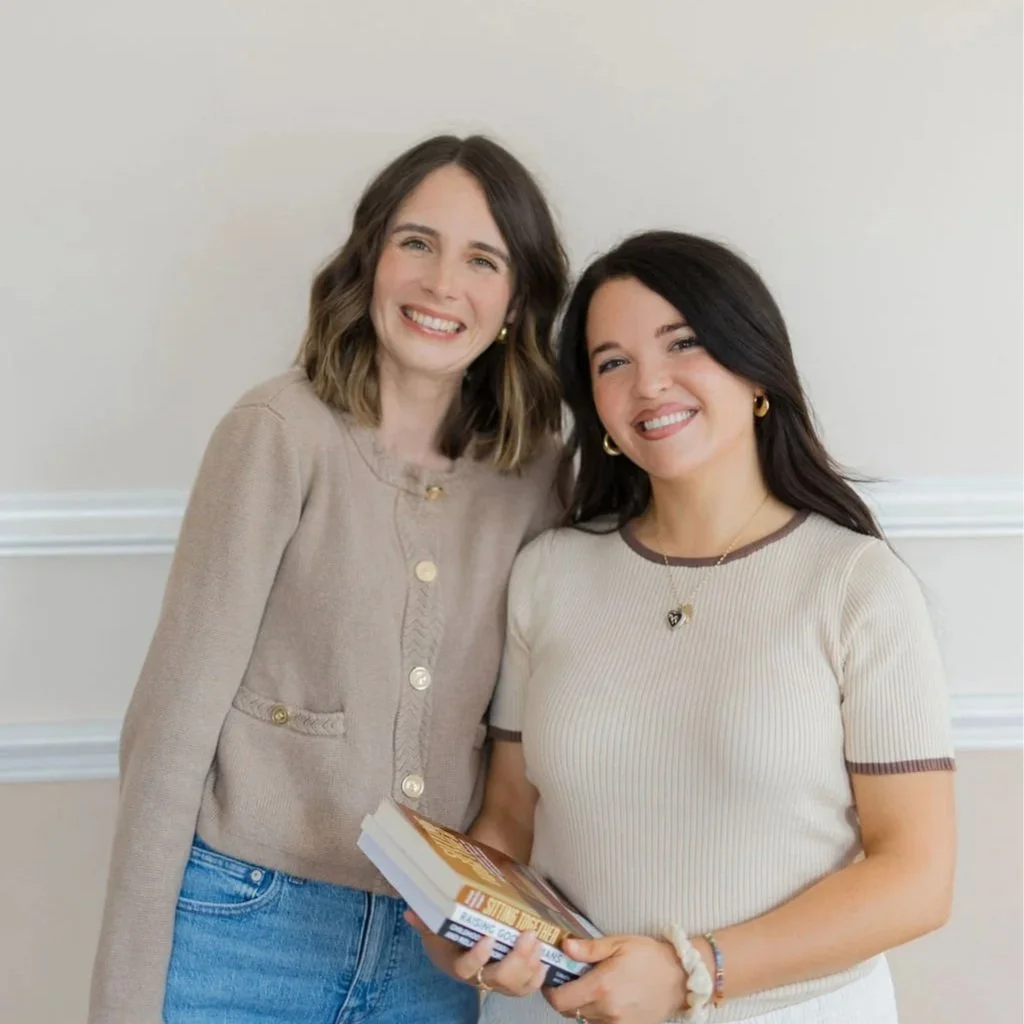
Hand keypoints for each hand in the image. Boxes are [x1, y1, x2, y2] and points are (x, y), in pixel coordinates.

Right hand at [404, 910, 547, 996]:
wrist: (455, 954)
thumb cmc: (447, 939)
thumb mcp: (434, 929)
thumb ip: (425, 920)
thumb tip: (410, 912)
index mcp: (457, 964)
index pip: (466, 968)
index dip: (478, 957)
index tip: (489, 938)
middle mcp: (478, 978)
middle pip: (499, 979)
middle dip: (517, 959)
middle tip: (527, 934)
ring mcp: (496, 983)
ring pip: (516, 986)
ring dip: (530, 965)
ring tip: (537, 942)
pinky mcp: (511, 984)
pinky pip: (526, 988)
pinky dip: (537, 977)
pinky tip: (544, 959)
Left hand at [543, 935, 687, 1023]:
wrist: (679, 978)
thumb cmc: (649, 956)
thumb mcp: (618, 943)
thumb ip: (589, 949)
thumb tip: (565, 946)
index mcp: (600, 986)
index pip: (560, 1000)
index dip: (550, 991)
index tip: (552, 980)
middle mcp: (607, 1010)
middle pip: (570, 1011)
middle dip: (565, 996)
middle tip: (571, 979)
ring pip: (584, 1019)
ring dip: (581, 1005)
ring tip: (592, 986)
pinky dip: (597, 1015)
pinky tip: (606, 999)